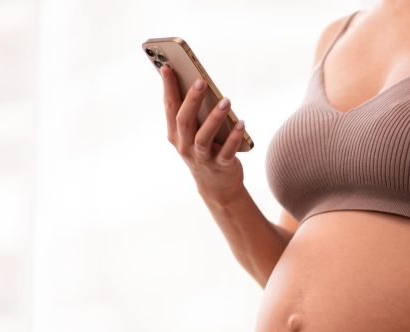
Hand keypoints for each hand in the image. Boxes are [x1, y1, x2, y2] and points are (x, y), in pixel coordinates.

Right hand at [161, 64, 246, 205]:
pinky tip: (242, 123)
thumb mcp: (194, 133)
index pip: (170, 107)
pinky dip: (234, 137)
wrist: (216, 186)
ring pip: (204, 136)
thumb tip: (200, 83)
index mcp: (175, 134)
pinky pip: (227, 151)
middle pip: (184, 120)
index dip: (167, 87)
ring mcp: (201, 157)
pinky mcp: (220, 165)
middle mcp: (185, 146)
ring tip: (226, 100)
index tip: (167, 67)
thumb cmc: (205, 150)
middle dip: (191, 100)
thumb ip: (194, 112)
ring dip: (215, 117)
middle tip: (201, 81)